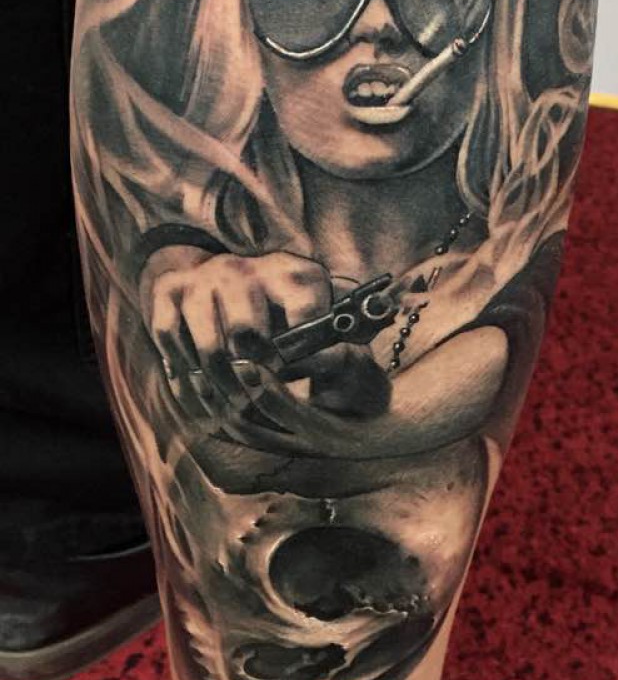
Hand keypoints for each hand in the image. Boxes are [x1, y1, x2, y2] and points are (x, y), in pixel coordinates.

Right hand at [139, 247, 389, 419]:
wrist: (214, 271)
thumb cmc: (283, 300)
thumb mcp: (320, 300)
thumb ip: (352, 317)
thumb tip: (387, 313)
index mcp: (291, 274)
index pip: (304, 315)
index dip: (308, 356)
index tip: (307, 380)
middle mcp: (243, 270)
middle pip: (248, 335)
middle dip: (258, 377)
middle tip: (264, 401)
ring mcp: (202, 282)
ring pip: (211, 349)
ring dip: (224, 389)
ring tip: (237, 409)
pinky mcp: (168, 296)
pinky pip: (173, 345)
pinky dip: (185, 376)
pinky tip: (201, 393)